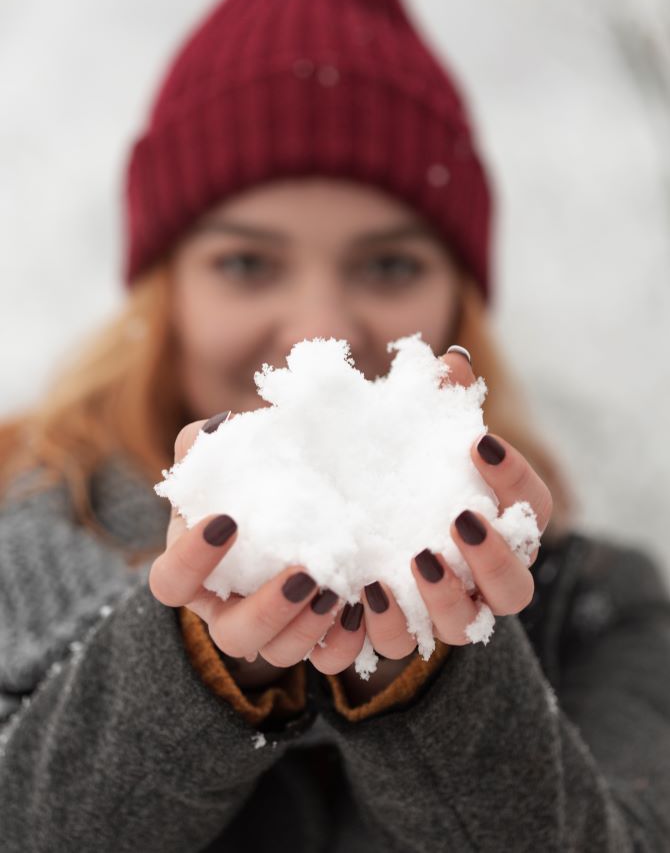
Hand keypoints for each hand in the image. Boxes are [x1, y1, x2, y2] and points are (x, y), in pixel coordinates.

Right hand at [149, 416, 364, 685]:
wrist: (307, 498)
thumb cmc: (254, 476)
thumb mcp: (230, 456)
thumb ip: (211, 442)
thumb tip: (221, 427)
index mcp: (194, 570)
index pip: (171, 581)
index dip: (192, 560)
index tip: (228, 521)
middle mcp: (227, 610)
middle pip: (231, 635)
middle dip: (266, 610)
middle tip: (302, 573)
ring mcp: (272, 631)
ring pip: (279, 655)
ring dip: (308, 628)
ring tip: (336, 589)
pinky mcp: (315, 638)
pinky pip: (328, 659)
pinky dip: (344, 642)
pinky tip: (361, 606)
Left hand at [325, 348, 552, 673]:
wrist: (358, 521)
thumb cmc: (404, 470)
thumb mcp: (416, 435)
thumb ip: (438, 403)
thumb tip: (451, 363)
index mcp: (500, 524)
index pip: (531, 506)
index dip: (515, 478)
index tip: (478, 442)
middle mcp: (483, 576)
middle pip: (516, 588)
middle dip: (496, 559)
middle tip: (461, 519)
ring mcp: (445, 609)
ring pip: (465, 625)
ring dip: (445, 599)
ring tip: (415, 560)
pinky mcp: (400, 628)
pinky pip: (401, 643)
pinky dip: (384, 622)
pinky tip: (360, 590)